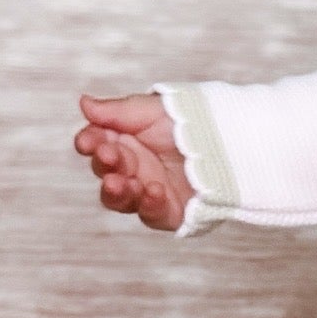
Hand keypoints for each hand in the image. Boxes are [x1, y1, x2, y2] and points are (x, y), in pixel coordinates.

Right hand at [75, 93, 191, 230]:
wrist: (232, 140)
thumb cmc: (192, 121)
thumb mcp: (152, 110)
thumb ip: (117, 112)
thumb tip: (84, 103)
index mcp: (127, 140)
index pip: (97, 144)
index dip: (90, 143)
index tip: (88, 141)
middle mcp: (134, 167)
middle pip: (106, 171)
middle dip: (105, 164)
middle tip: (111, 155)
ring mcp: (149, 190)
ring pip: (119, 199)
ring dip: (116, 191)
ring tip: (121, 181)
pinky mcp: (168, 211)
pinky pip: (150, 214)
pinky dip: (148, 204)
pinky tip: (153, 190)